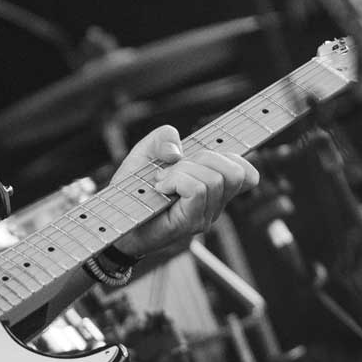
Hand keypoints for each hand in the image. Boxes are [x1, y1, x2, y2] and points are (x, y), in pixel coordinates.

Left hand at [111, 125, 259, 257]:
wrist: (115, 218)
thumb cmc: (133, 189)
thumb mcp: (146, 152)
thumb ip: (163, 138)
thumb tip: (177, 151)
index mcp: (212, 186)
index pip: (246, 174)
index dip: (245, 159)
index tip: (243, 147)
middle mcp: (214, 204)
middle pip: (233, 171)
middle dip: (202, 158)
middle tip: (174, 169)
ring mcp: (205, 216)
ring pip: (213, 179)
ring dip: (182, 171)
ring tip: (162, 181)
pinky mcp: (191, 223)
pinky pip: (197, 189)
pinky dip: (176, 180)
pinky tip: (161, 188)